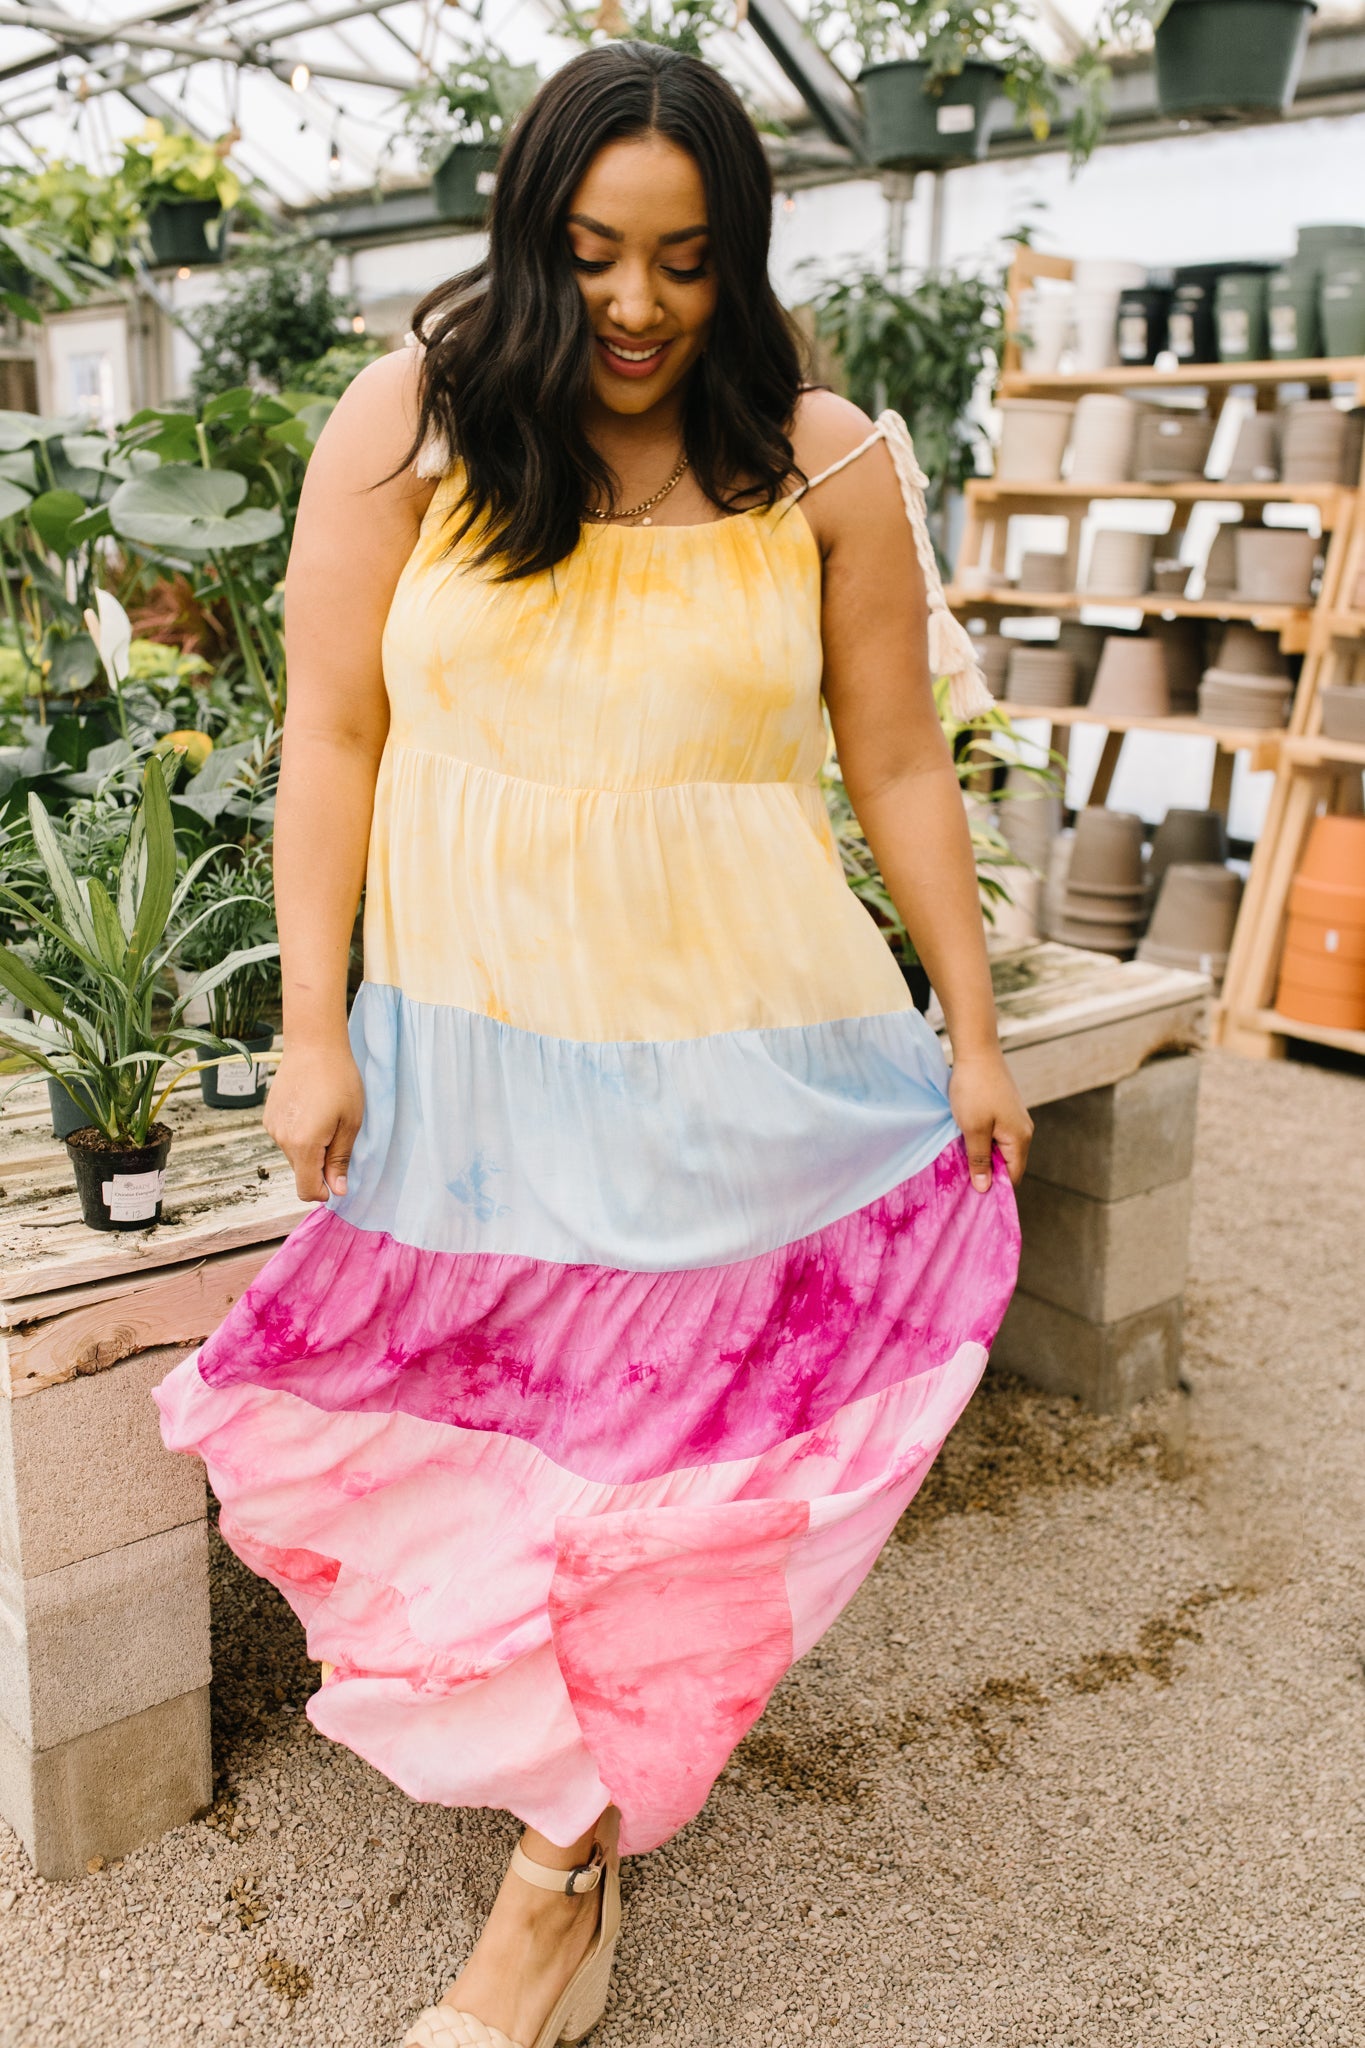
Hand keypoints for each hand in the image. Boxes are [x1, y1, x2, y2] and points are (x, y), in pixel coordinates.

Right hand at [264, 1040, 364, 1201]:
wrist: (314, 1045)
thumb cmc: (340, 1081)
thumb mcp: (350, 1123)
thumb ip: (340, 1160)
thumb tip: (337, 1191)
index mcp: (303, 1145)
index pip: (306, 1189)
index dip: (324, 1192)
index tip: (339, 1180)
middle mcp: (281, 1139)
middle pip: (302, 1171)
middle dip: (320, 1164)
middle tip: (339, 1134)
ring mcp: (272, 1127)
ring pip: (294, 1154)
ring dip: (311, 1147)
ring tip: (326, 1117)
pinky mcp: (268, 1116)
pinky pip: (286, 1137)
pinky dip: (300, 1134)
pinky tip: (312, 1110)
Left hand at [949, 1051, 1031, 1193]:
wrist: (977, 1051)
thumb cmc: (974, 1090)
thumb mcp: (973, 1129)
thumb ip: (980, 1159)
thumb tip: (984, 1189)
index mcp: (1020, 1139)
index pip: (1012, 1176)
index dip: (994, 1188)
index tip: (971, 1195)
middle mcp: (1023, 1131)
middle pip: (1007, 1163)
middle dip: (986, 1172)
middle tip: (961, 1179)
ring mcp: (1015, 1119)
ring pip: (1000, 1148)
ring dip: (982, 1155)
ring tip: (960, 1160)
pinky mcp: (1005, 1109)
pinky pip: (996, 1134)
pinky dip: (982, 1140)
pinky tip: (964, 1139)